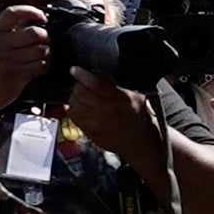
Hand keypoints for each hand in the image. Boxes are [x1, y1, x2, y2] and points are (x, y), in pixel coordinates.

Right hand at [0, 2, 49, 112]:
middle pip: (34, 33)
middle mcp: (0, 46)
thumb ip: (7, 36)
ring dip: (49, 53)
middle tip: (47, 43)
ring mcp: (8, 62)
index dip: (29, 10)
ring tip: (46, 56)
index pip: (11, 14)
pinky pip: (40, 67)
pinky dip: (46, 66)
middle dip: (47, 37)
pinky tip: (42, 67)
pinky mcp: (16, 77)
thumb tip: (33, 25)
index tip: (41, 15)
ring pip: (41, 50)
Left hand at [64, 70, 166, 186]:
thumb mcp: (137, 95)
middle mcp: (106, 112)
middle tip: (83, 84)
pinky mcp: (89, 133)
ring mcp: (96, 125)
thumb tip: (102, 71)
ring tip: (82, 96)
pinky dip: (75, 109)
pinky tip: (83, 108)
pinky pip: (73, 117)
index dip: (82, 75)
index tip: (76, 70)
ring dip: (75, 98)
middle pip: (81, 93)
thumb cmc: (139, 118)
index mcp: (120, 100)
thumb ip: (120, 84)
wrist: (140, 143)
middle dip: (79, 85)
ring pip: (74, 105)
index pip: (95, 84)